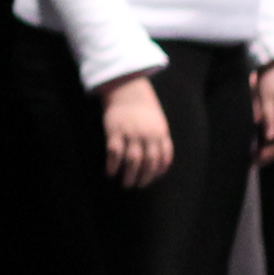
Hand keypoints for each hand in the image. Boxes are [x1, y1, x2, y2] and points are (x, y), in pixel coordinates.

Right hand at [99, 71, 173, 187]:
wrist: (127, 88)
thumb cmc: (143, 108)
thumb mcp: (158, 122)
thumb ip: (160, 140)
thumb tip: (159, 163)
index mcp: (160, 134)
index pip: (163, 159)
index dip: (158, 172)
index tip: (152, 179)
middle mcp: (147, 136)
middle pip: (148, 163)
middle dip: (143, 178)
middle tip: (136, 186)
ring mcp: (130, 133)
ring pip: (132, 161)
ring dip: (129, 176)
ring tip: (125, 184)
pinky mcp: (114, 131)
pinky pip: (114, 152)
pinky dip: (112, 165)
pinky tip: (110, 173)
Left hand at [254, 59, 273, 164]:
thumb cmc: (269, 77)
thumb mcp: (265, 97)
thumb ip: (268, 117)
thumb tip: (269, 138)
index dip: (271, 152)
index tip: (256, 159)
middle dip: (270, 153)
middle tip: (254, 161)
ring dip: (270, 146)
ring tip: (254, 154)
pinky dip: (270, 137)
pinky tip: (258, 141)